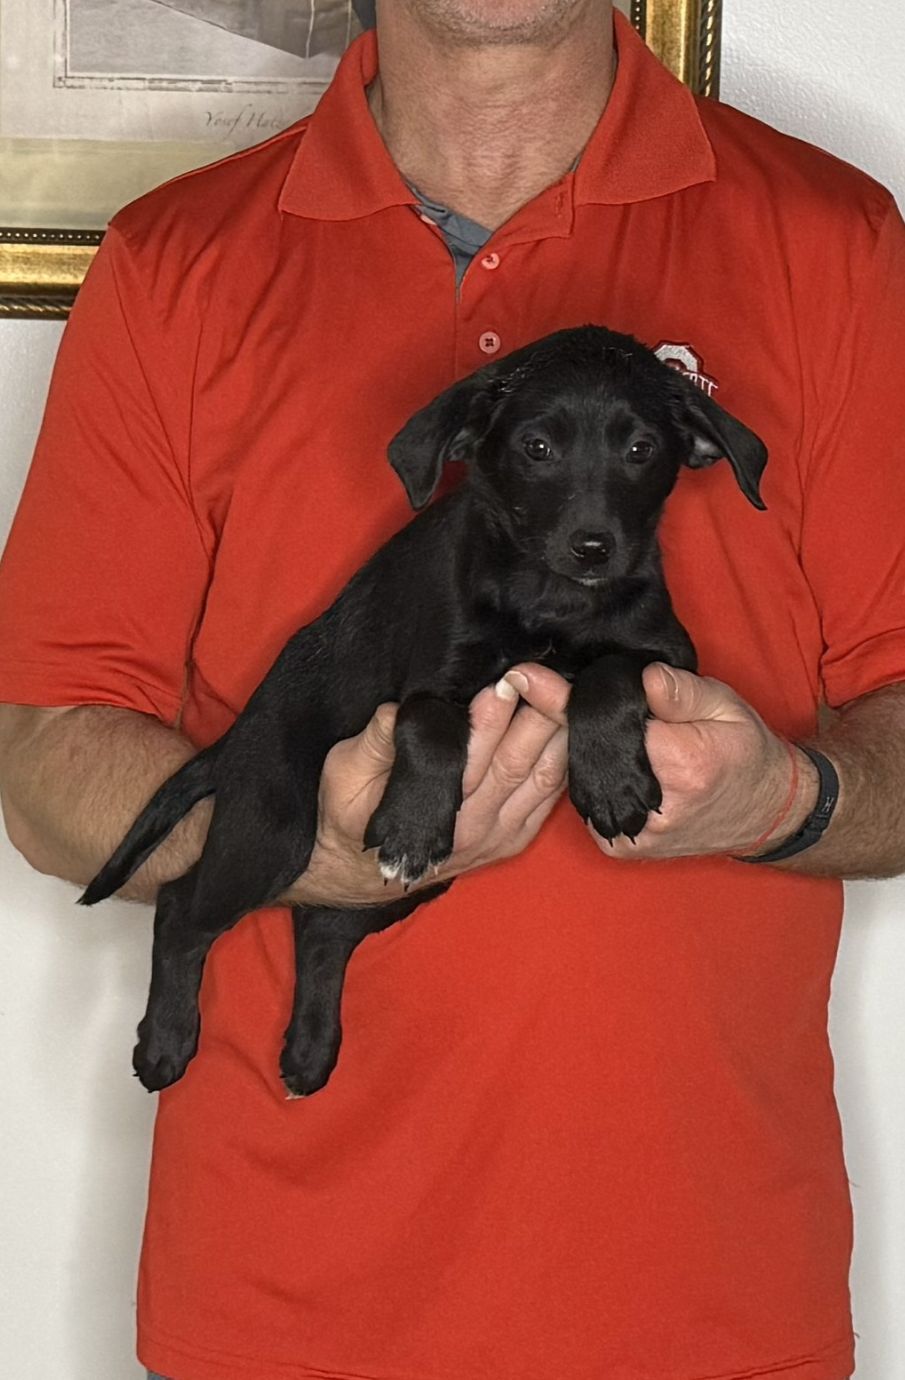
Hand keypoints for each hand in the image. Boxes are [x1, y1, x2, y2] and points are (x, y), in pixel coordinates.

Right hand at [282, 673, 568, 908]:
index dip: (490, 720)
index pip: (472, 758)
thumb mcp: (343, 774)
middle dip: (534, 712)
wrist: (359, 873)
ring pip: (547, 777)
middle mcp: (476, 826)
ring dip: (558, 730)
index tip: (502, 683)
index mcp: (435, 811)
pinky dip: (567, 758)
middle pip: (518, 762)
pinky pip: (554, 794)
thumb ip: (373, 744)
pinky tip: (570, 723)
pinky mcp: (516, 836)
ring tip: (562, 686)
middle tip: (538, 672)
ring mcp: (502, 834)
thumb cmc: (349, 814)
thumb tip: (397, 712)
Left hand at [511, 662, 817, 861]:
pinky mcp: (618, 848)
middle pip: (586, 755)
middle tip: (550, 689)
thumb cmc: (744, 752)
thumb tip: (642, 678)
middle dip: (569, 723)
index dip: (569, 700)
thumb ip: (681, 692)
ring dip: (578, 753)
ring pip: (581, 780)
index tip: (527, 677)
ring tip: (584, 725)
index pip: (608, 727)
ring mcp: (629, 836)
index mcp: (679, 766)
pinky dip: (590, 779)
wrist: (762, 813)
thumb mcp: (726, 706)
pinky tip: (602, 761)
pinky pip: (588, 803)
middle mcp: (648, 809)